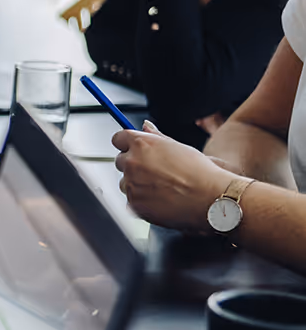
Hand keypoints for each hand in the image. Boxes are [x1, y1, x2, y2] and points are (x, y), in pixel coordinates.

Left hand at [112, 120, 235, 231]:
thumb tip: (145, 126)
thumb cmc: (200, 172)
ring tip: (162, 188)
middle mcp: (132, 162)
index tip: (133, 149)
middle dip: (134, 165)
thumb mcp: (179, 147)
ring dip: (136, 184)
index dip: (127, 144)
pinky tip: (161, 199)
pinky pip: (131, 200)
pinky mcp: (134, 203)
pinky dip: (142, 201)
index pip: (118, 138)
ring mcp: (131, 184)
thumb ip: (156, 136)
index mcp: (142, 144)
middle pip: (120, 161)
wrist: (211, 198)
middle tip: (156, 172)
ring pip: (124, 182)